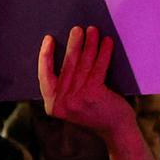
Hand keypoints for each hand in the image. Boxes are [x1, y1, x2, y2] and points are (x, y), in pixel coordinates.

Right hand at [37, 26, 136, 140]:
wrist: (116, 130)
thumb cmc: (96, 112)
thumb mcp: (72, 104)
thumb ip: (64, 89)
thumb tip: (66, 55)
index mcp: (52, 105)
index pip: (44, 77)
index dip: (45, 56)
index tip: (49, 39)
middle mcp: (61, 103)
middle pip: (66, 66)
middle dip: (73, 44)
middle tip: (77, 29)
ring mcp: (76, 100)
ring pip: (83, 65)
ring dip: (89, 44)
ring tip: (93, 30)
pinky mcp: (93, 95)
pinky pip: (98, 68)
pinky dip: (104, 53)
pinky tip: (107, 42)